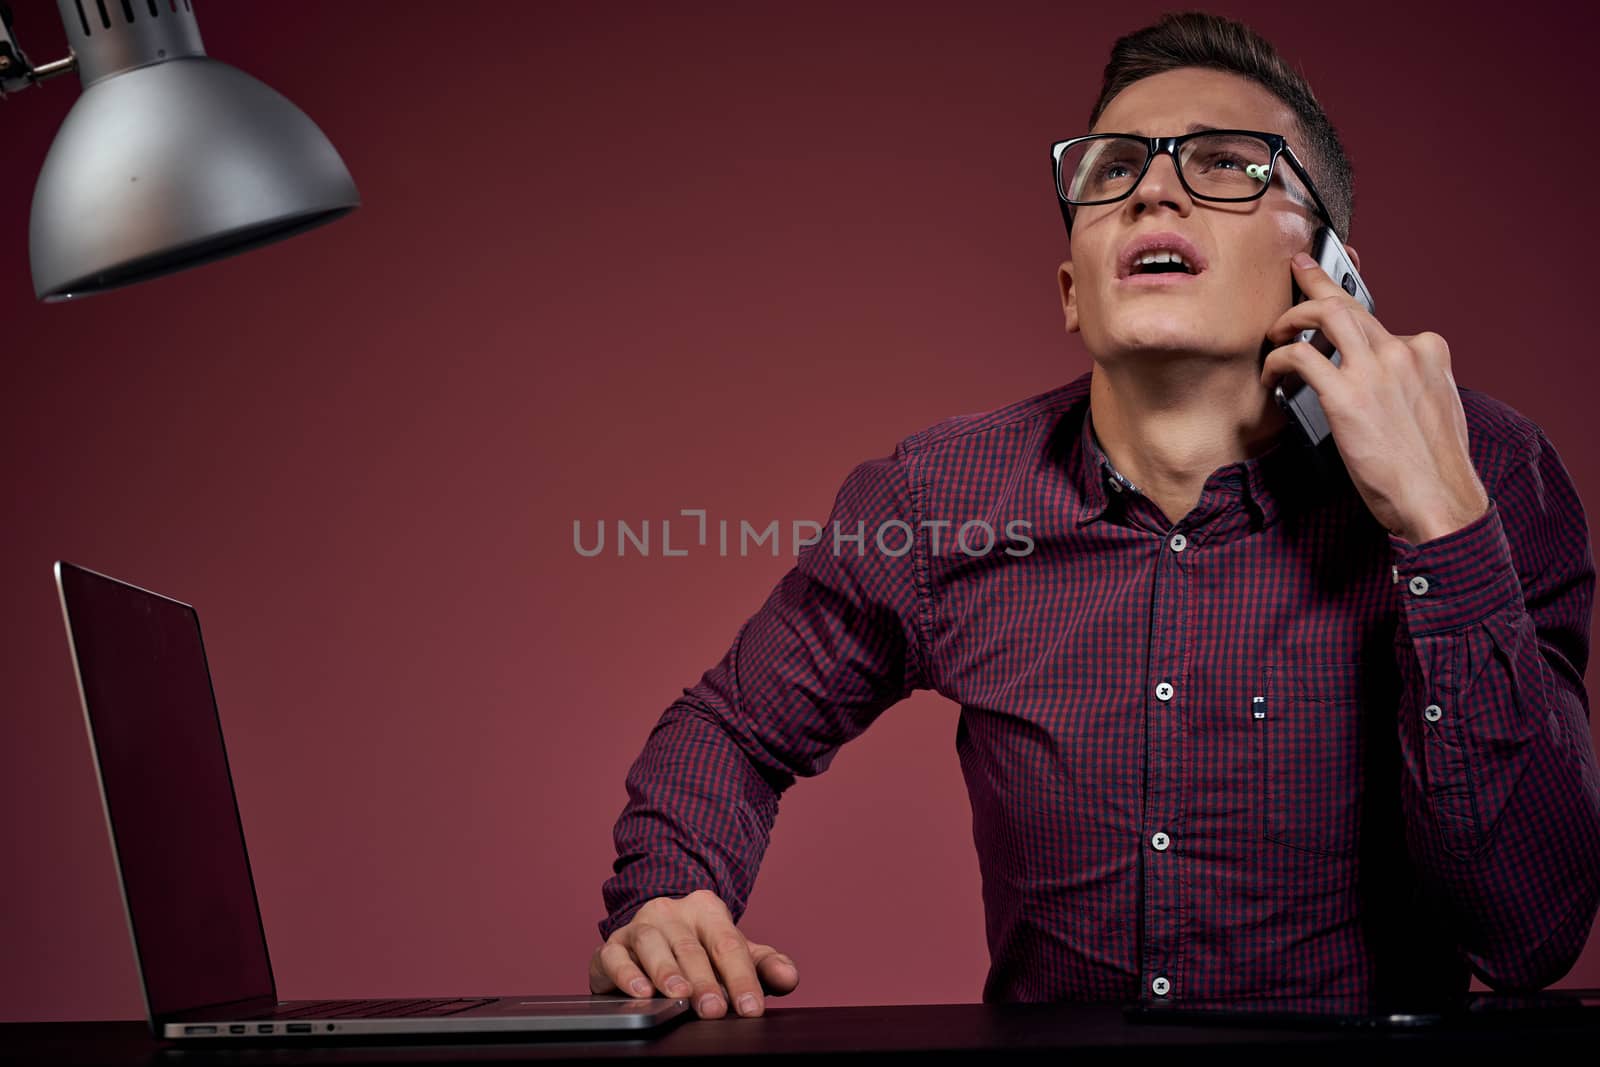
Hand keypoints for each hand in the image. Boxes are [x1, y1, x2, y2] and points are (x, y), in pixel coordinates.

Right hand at [588, 890, 799, 1018]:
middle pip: (690, 947)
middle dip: (704, 981)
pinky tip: (640, 992)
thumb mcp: (737, 953)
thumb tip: (789, 977)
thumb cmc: (702, 950)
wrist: (656, 934)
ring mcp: (638, 926)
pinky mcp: (610, 946)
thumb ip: (765, 965)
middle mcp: (670, 912)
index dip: (741, 977)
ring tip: (678, 996)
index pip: (728, 944)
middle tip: (714, 1011)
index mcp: (707, 910)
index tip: (751, 1008)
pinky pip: (613, 956)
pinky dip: (625, 974)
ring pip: (651, 945)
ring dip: (665, 973)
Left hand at [1260, 251, 1489, 544]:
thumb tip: (1379, 381)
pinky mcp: (1347, 395)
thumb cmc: (1432, 466)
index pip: (1378, 320)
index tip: (1331, 296)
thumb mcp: (1433, 407)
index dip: (1347, 309)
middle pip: (1349, 304)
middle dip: (1316, 283)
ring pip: (1324, 314)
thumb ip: (1409, 382)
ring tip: (1275, 331)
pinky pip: (1300, 356)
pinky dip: (1279, 358)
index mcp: (1427, 352)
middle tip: (1296, 273)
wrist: (1439, 499)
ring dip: (1292, 315)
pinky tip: (1272, 373)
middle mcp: (1404, 351)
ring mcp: (1376, 370)